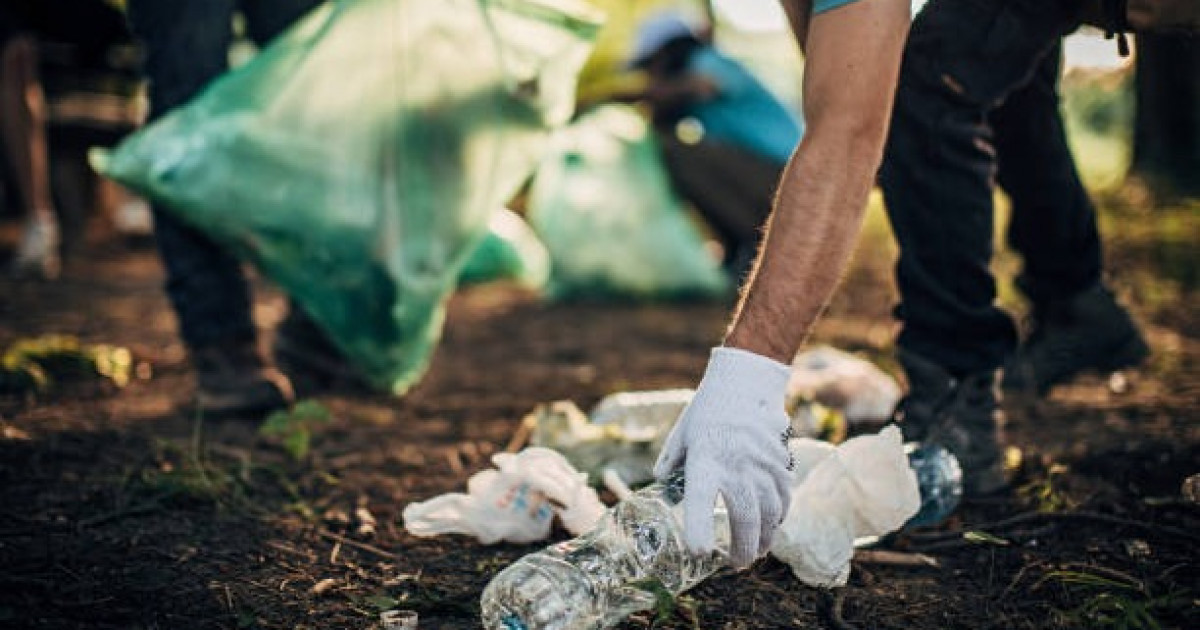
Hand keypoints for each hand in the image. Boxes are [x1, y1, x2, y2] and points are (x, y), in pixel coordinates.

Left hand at [654, 347, 792, 567]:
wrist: (746, 383)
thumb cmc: (708, 410)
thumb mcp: (682, 435)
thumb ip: (671, 463)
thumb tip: (662, 485)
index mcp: (705, 460)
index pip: (700, 500)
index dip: (699, 528)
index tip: (699, 551)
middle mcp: (736, 466)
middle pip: (745, 518)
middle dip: (743, 548)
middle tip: (737, 564)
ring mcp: (762, 466)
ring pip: (769, 513)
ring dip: (764, 538)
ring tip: (756, 552)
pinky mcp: (779, 463)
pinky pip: (783, 498)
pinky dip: (779, 517)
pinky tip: (773, 527)